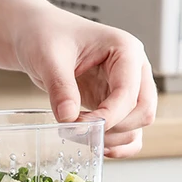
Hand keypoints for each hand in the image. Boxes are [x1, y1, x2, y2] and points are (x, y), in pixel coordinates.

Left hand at [12, 7, 157, 157]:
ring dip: (112, 139)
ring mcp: (128, 88)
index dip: (107, 117)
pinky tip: (95, 146)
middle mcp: (133, 70)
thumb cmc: (46, 36)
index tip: (79, 125)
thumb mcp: (49, 58)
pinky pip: (129, 132)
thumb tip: (68, 119)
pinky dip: (117, 145)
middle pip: (143, 112)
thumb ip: (60, 88)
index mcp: (125, 50)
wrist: (38, 37)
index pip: (129, 94)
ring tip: (78, 134)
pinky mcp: (115, 104)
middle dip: (112, 129)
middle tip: (79, 130)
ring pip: (138, 126)